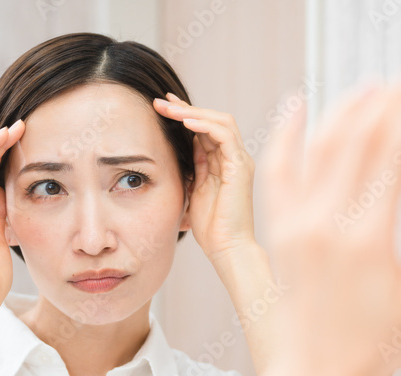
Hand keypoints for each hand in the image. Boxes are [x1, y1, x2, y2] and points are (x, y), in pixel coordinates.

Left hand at [154, 94, 256, 261]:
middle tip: (160, 101)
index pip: (207, 129)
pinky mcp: (241, 168)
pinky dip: (205, 125)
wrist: (228, 249)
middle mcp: (235, 158)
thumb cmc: (212, 228)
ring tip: (168, 109)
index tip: (163, 105)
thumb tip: (181, 149)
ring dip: (193, 112)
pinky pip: (225, 136)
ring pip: (221, 121)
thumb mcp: (195, 191)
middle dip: (186, 108)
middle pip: (214, 119)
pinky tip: (186, 122)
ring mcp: (240, 161)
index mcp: (225, 164)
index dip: (186, 114)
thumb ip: (194, 169)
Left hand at [261, 80, 400, 375]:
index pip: (393, 155)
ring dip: (343, 111)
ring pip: (318, 148)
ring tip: (368, 88)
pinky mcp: (280, 233)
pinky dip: (286, 135)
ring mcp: (297, 226)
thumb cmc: (376, 348)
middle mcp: (327, 225)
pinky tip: (296, 107)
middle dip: (383, 104)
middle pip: (357, 142)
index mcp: (368, 239)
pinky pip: (277, 171)